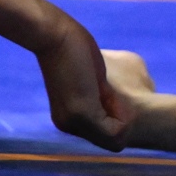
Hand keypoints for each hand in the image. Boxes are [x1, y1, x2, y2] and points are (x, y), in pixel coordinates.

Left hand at [35, 10, 127, 150]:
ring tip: (106, 88)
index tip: (108, 92)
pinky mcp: (83, 113)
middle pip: (113, 141)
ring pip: (116, 139)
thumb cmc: (73, 49)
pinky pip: (116, 130)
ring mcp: (75, 122)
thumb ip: (102, 100)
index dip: (118, 116)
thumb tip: (122, 115)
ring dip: (122, 115)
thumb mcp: (92, 82)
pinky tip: (107, 90)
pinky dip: (122, 113)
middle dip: (121, 118)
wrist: (53, 34)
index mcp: (68, 119)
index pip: (106, 136)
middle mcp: (68, 126)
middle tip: (108, 89)